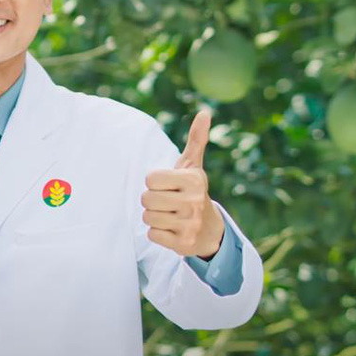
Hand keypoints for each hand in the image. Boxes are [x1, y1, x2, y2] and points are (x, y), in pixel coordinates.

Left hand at [142, 111, 225, 258]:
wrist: (209, 230)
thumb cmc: (192, 192)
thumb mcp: (193, 166)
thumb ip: (196, 139)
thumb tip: (205, 112)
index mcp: (193, 180)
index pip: (150, 179)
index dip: (155, 183)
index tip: (169, 186)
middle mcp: (194, 202)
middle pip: (146, 199)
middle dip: (152, 201)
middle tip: (168, 203)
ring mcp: (190, 224)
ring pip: (147, 217)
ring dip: (154, 217)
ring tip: (170, 216)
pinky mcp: (184, 244)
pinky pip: (152, 235)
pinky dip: (157, 233)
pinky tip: (172, 230)